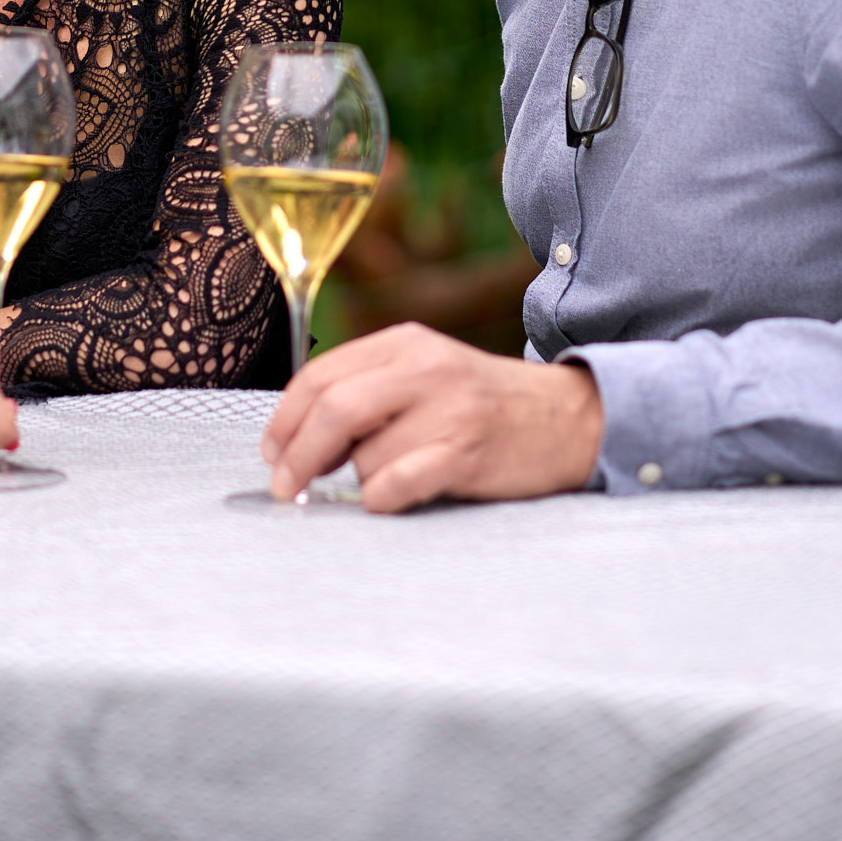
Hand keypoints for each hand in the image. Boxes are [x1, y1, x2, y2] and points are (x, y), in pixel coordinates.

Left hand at [260, 322, 604, 513]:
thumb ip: (368, 389)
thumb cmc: (483, 403)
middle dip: (297, 455)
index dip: (284, 419)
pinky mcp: (468, 452)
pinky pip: (398, 483)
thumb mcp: (426, 373)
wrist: (568, 418)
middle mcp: (426, 368)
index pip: (321, 375)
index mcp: (405, 342)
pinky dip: (381, 499)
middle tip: (287, 488)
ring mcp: (450, 409)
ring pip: (366, 455)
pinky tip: (392, 498)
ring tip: (390, 477)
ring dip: (359, 480)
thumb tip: (295, 439)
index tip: (273, 454)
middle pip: (333, 408)